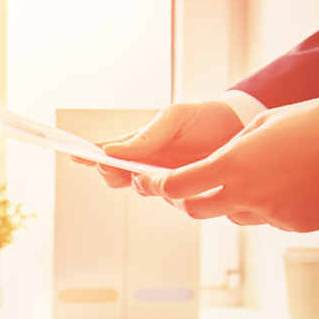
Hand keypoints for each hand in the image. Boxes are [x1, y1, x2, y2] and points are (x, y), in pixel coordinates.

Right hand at [71, 100, 243, 187]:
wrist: (242, 128)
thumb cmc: (205, 118)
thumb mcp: (174, 118)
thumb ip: (145, 136)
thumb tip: (112, 152)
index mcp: (139, 144)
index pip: (107, 152)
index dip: (88, 155)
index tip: (75, 156)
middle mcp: (146, 164)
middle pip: (116, 176)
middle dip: (112, 173)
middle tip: (116, 168)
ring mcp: (164, 180)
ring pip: (141, 190)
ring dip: (142, 184)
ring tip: (146, 174)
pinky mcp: (185, 192)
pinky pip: (170, 200)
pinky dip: (169, 194)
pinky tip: (173, 185)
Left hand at [130, 95, 318, 231]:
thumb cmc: (313, 124)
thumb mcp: (259, 127)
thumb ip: (229, 152)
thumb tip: (213, 166)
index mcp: (232, 165)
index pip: (177, 186)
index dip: (157, 186)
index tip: (149, 182)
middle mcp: (246, 195)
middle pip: (195, 209)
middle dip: (184, 199)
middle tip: (182, 188)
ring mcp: (271, 213)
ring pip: (232, 214)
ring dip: (228, 201)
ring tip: (250, 176)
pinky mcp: (294, 224)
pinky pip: (266, 218)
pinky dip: (264, 205)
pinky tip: (283, 185)